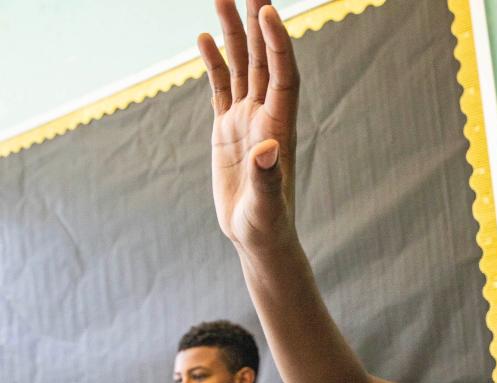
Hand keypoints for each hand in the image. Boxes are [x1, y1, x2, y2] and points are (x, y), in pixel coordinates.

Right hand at [197, 0, 299, 251]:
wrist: (257, 237)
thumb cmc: (267, 225)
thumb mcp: (266, 206)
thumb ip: (267, 177)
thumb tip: (268, 148)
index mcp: (279, 127)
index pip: (283, 75)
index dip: (277, 44)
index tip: (267, 11)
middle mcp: (265, 116)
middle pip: (263, 60)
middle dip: (255, 23)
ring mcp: (246, 120)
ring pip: (241, 67)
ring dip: (234, 34)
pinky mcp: (228, 130)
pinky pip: (222, 87)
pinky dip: (215, 63)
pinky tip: (206, 38)